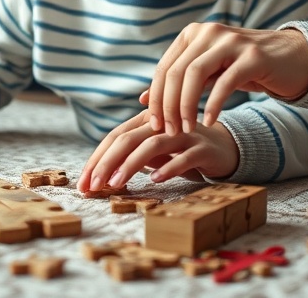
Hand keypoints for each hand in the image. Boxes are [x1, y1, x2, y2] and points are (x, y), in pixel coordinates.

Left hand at [77, 110, 239, 193]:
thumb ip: (130, 156)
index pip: (115, 136)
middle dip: (107, 162)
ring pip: (152, 145)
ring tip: (116, 183)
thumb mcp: (153, 153)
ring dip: (131, 164)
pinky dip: (169, 168)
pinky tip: (156, 180)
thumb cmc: (181, 150)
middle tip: (93, 185)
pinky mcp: (203, 149)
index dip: (96, 159)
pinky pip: (184, 158)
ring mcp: (183, 134)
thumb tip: (98, 174)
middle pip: (128, 138)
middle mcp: (163, 123)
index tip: (83, 183)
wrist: (224, 147)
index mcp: (147, 121)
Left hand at [142, 23, 307, 135]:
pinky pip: (225, 81)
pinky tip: (210, 122)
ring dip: (186, 105)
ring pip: (195, 74)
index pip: (164, 68)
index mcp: (193, 33)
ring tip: (186, 129)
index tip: (154, 125)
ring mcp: (231, 41)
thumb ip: (178, 82)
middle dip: (168, 105)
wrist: (290, 58)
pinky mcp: (253, 56)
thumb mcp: (208, 72)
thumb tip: (142, 100)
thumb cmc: (242, 68)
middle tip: (168, 131)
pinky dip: (213, 104)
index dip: (156, 98)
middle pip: (176, 71)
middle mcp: (209, 32)